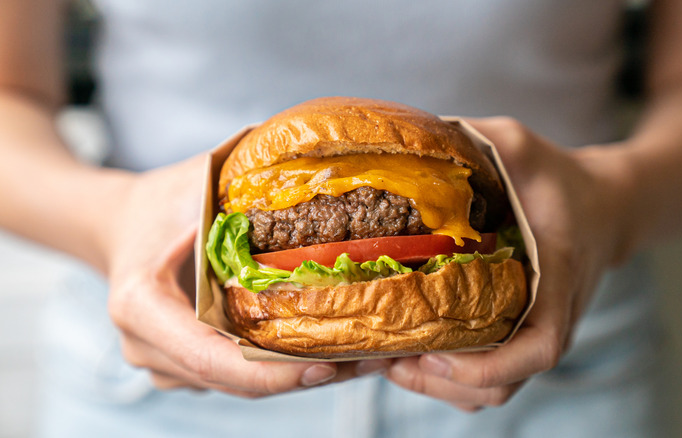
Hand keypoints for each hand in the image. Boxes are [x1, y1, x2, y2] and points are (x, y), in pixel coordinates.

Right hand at [103, 155, 383, 396]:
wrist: (122, 225)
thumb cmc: (162, 201)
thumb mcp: (198, 182)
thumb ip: (247, 185)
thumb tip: (317, 169)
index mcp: (141, 305)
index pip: (213, 359)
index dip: (274, 371)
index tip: (329, 364)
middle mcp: (145, 346)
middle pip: (236, 380)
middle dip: (304, 374)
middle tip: (369, 361)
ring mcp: (162, 363)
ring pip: (241, 384)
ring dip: (299, 373)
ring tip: (361, 355)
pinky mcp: (182, 367)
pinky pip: (237, 375)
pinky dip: (280, 366)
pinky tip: (326, 347)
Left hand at [386, 117, 632, 410]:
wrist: (606, 208)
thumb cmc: (564, 179)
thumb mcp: (523, 147)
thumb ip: (478, 138)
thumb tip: (416, 135)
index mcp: (557, 284)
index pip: (537, 350)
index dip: (486, 368)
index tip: (435, 356)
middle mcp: (550, 322)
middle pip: (498, 388)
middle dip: (438, 383)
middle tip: (389, 359)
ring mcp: (536, 335)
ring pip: (488, 393)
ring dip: (437, 387)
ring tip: (392, 361)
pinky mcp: (523, 337)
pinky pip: (488, 381)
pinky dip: (449, 381)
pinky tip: (414, 353)